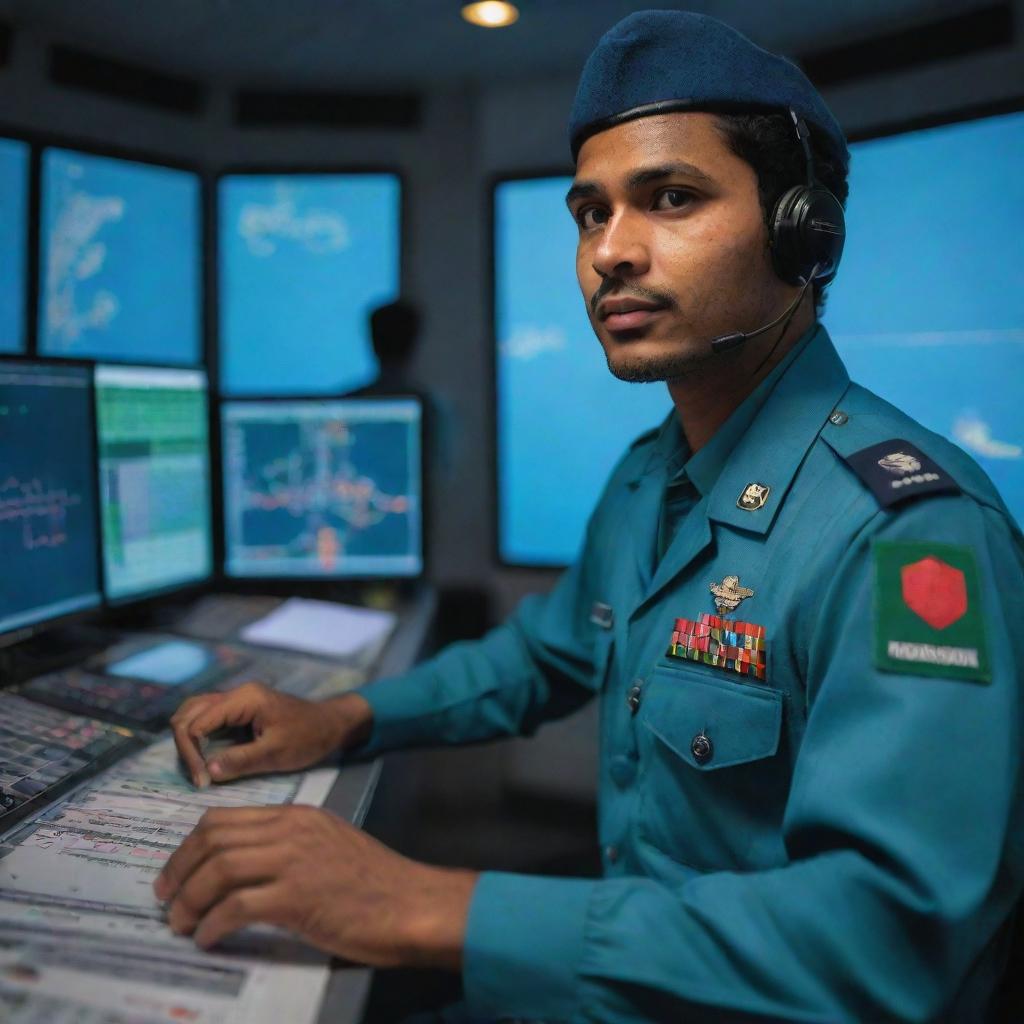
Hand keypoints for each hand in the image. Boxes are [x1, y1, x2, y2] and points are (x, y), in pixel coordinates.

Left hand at [153, 805, 476, 968]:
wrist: (409, 902)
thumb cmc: (373, 881)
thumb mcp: (328, 844)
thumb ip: (288, 845)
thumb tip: (239, 868)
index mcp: (296, 816)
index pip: (224, 818)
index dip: (189, 847)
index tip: (175, 873)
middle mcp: (290, 831)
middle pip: (213, 840)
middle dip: (179, 872)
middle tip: (167, 900)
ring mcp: (294, 862)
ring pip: (219, 870)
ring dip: (190, 901)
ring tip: (181, 924)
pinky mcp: (297, 898)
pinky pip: (236, 907)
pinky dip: (212, 924)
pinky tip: (208, 938)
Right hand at [170, 683, 373, 787]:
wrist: (330, 725)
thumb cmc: (307, 737)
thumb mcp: (276, 753)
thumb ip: (240, 761)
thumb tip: (207, 772)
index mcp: (243, 699)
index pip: (196, 723)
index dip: (192, 754)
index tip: (203, 781)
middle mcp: (235, 694)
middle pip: (188, 713)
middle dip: (185, 746)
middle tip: (198, 777)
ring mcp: (235, 700)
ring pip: (194, 714)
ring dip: (189, 741)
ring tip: (199, 770)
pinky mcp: (237, 710)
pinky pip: (207, 719)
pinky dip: (199, 738)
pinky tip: (206, 759)